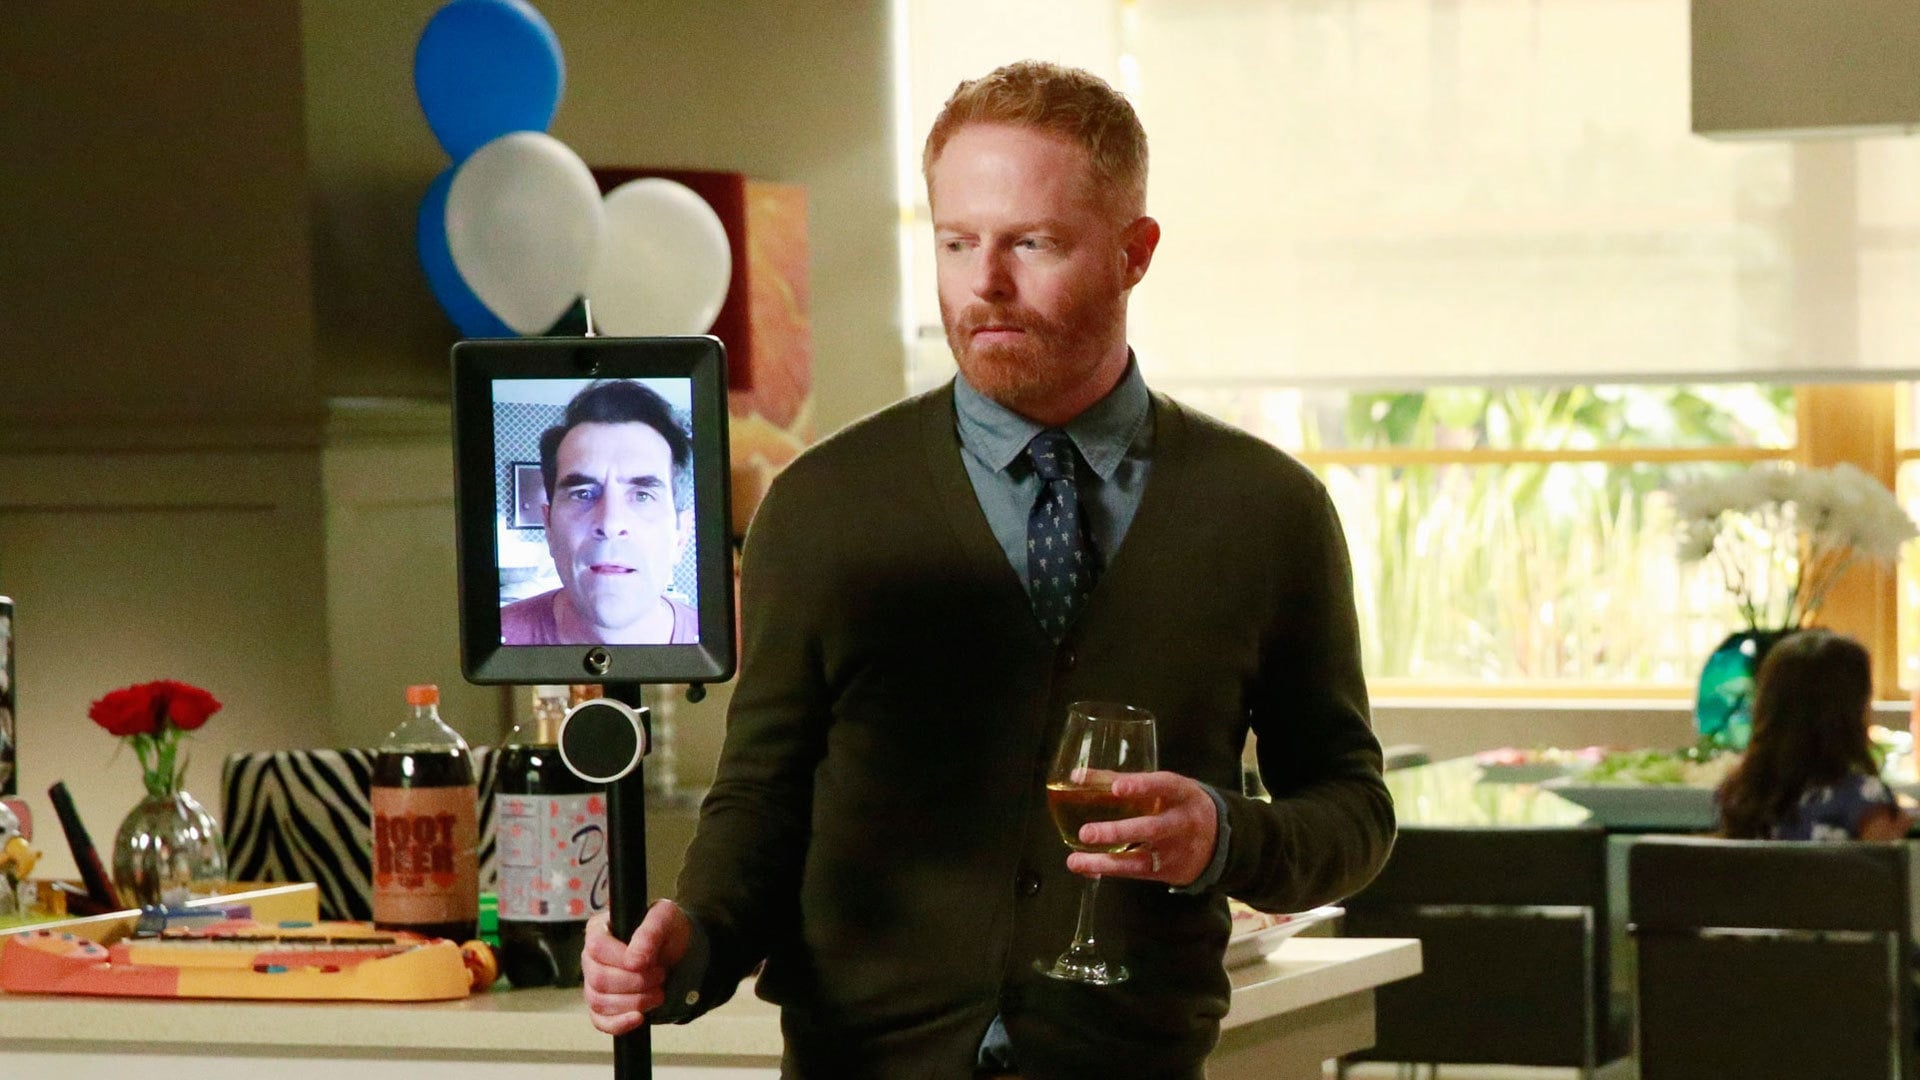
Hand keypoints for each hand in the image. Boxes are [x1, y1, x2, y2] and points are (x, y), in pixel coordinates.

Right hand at [581, 899, 691, 1034]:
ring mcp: (594, 983)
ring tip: (658, 992)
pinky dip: (619, 1024)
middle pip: (598, 979)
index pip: (596, 947)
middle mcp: (591, 957)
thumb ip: (650, 932)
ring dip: (634, 1002)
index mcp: (600, 929)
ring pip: (599, 1002)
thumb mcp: (665, 918)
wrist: (678, 950)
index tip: (649, 962)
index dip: (621, 958)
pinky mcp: (603, 1005)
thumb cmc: (667, 929)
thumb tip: (634, 959)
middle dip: (635, 983)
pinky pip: (600, 1022)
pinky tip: (639, 1018)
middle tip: (660, 976)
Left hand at [1066, 771, 1217, 886]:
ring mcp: (1175, 851)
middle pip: (1152, 828)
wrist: (1218, 839)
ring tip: (1075, 861)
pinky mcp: (1167, 872)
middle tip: (1086, 832)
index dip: (1141, 786)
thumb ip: (1121, 780)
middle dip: (1118, 832)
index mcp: (1182, 793)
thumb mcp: (1162, 788)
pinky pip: (1135, 873)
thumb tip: (1076, 776)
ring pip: (1140, 859)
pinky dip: (1109, 870)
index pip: (1164, 786)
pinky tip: (1085, 868)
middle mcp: (1181, 823)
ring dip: (1106, 861)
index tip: (1116, 787)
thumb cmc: (1178, 804)